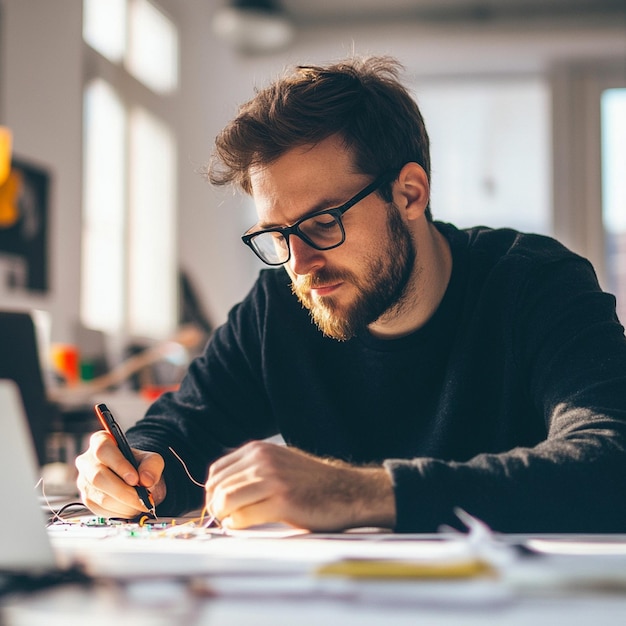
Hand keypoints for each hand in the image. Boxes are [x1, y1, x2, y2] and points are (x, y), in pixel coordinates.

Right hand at [75, 431, 165, 517]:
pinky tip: (131, 508)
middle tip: (143, 499)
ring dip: (124, 504)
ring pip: (100, 497)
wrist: (137, 480)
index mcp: (100, 442)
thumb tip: (146, 480)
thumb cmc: (140, 466)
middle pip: (99, 477)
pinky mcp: (87, 499)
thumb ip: (152, 465)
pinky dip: (120, 512)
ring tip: (141, 504)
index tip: (135, 479)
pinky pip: (101, 510)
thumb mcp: (152, 460)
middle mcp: (87, 461)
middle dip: (124, 491)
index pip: (103, 450)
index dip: (118, 465)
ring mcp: (84, 481)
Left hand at [205, 440, 395, 531]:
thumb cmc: (311, 483)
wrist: (347, 490)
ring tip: (233, 523)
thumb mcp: (279, 462)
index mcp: (259, 449)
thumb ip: (252, 469)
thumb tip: (218, 490)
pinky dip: (236, 525)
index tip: (219, 506)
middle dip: (215, 507)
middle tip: (225, 519)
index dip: (212, 492)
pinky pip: (242, 517)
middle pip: (217, 487)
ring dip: (223, 517)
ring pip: (225, 500)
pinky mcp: (282, 501)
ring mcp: (273, 479)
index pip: (216, 471)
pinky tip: (243, 526)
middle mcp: (263, 460)